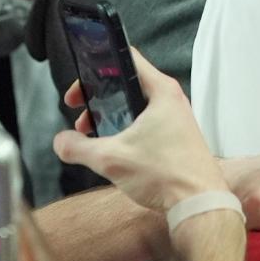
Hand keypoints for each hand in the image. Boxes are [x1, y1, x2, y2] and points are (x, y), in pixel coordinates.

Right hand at [53, 47, 227, 213]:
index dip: (97, 65)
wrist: (199, 202)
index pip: (126, 58)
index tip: (80, 86)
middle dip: (98, 98)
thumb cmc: (165, 174)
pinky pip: (145, 122)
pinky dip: (125, 129)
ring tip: (91, 135)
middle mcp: (171, 99)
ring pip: (135, 105)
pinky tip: (112, 148)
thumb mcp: (110, 159)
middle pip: (127, 83)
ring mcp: (175, 117)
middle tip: (79, 113)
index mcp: (160, 91)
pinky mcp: (176, 135)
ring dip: (110, 116)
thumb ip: (78, 148)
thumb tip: (60, 142)